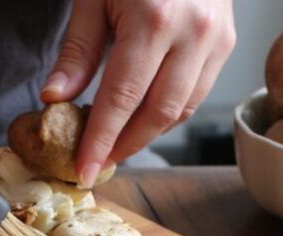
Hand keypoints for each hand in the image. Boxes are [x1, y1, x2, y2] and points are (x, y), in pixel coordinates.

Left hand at [42, 0, 235, 185]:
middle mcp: (193, 33)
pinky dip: (168, 114)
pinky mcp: (226, 41)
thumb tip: (56, 98)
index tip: (83, 170)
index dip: (101, 140)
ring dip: (147, 135)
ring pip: (182, 110)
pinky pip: (197, 94)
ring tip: (116, 145)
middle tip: (97, 164)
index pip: (122, 99)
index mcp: (154, 19)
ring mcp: (216, 38)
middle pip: (157, 114)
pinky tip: (143, 120)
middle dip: (124, 147)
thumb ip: (78, 50)